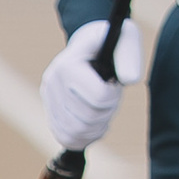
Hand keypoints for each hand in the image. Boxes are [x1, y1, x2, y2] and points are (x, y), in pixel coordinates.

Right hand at [40, 19, 142, 149]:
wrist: (90, 47)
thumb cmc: (110, 44)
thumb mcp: (126, 40)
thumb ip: (130, 57)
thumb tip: (129, 80)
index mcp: (68, 63)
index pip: (98, 97)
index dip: (114, 95)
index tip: (115, 83)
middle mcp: (52, 82)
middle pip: (87, 118)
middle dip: (108, 112)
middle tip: (112, 98)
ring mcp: (48, 99)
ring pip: (75, 132)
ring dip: (98, 126)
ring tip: (105, 110)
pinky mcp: (50, 112)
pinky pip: (66, 138)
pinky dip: (85, 137)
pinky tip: (97, 123)